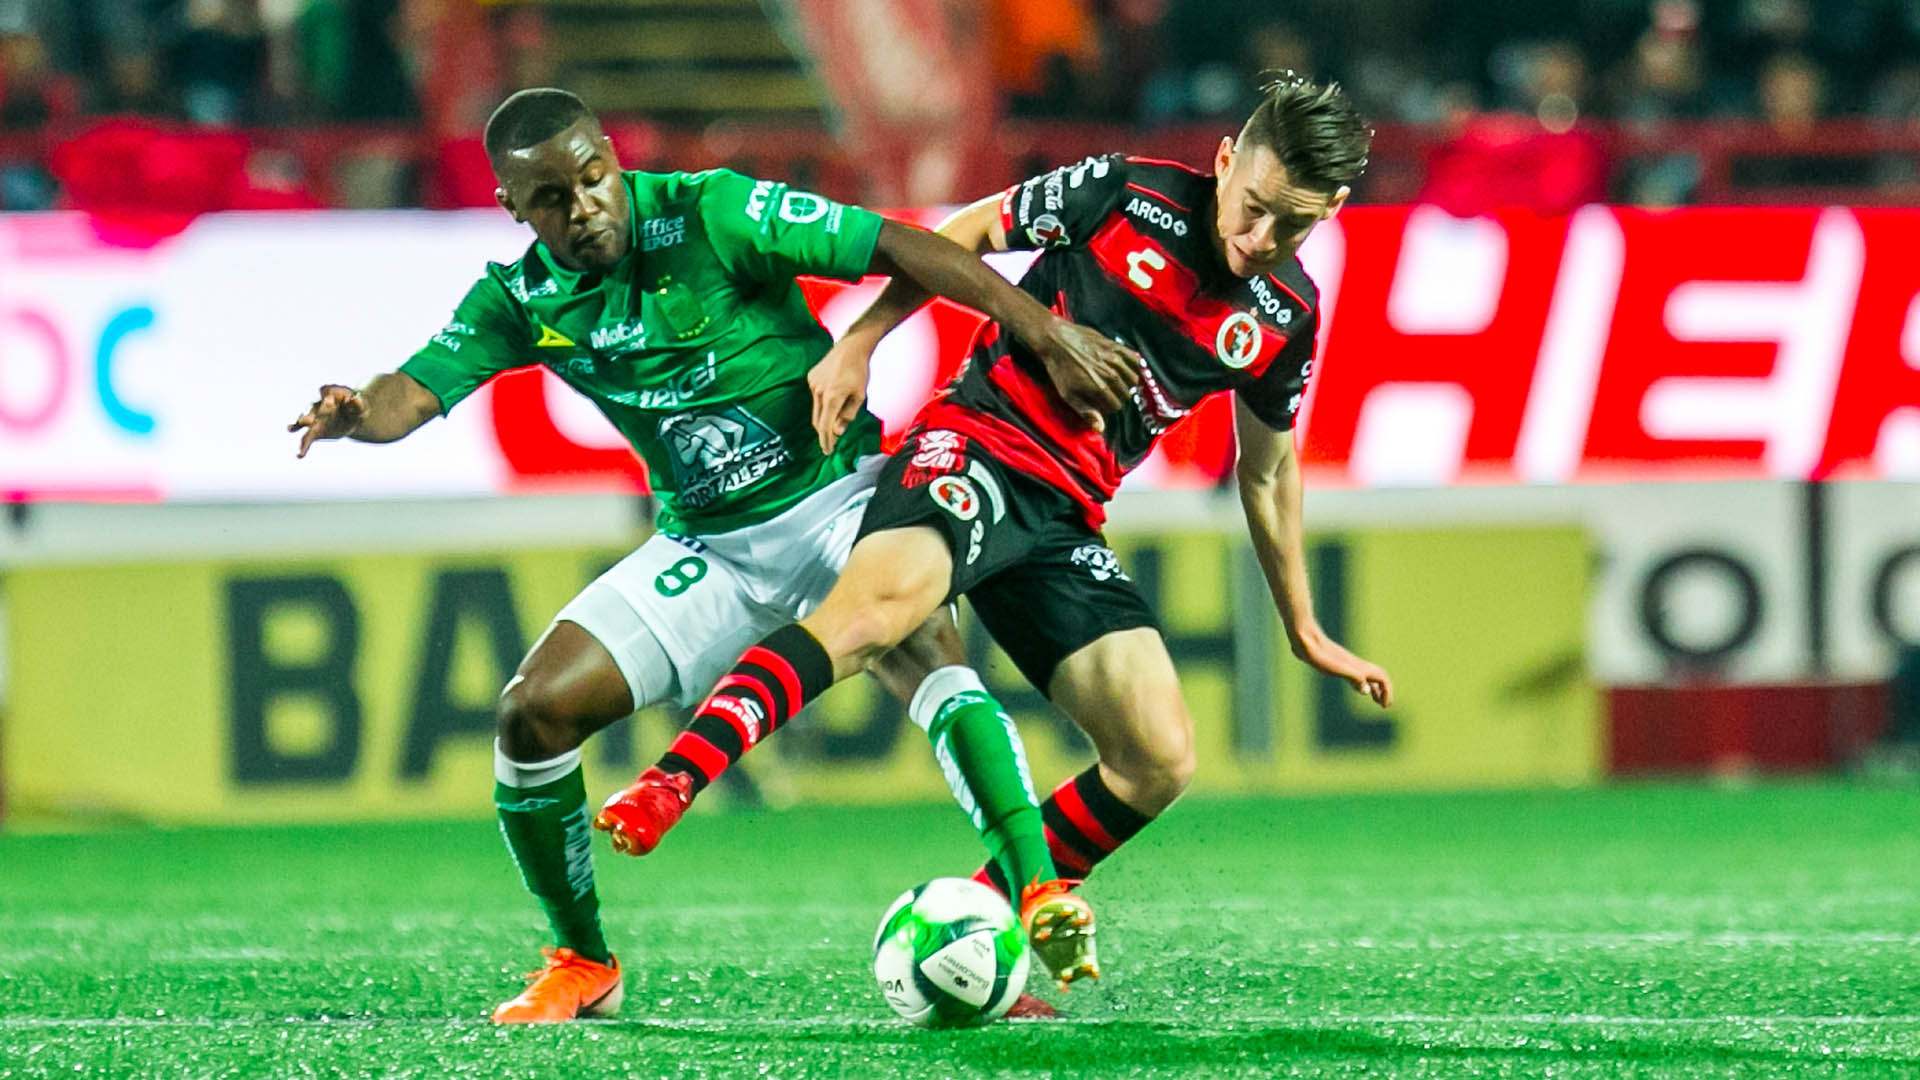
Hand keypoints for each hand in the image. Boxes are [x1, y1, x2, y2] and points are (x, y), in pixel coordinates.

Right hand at [289, 384, 365, 457]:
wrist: (353, 417)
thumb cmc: (356, 408)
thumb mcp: (361, 405)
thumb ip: (358, 403)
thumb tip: (354, 400)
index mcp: (331, 394)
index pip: (327, 392)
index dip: (328, 397)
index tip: (330, 401)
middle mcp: (319, 406)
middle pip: (311, 408)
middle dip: (307, 414)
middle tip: (303, 420)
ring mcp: (315, 419)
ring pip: (304, 422)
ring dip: (299, 427)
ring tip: (291, 429)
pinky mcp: (315, 432)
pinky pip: (307, 439)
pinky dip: (303, 447)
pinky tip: (299, 455)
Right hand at [809, 338, 872, 454]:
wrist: (851, 347)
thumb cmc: (859, 371)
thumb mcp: (860, 395)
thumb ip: (848, 415)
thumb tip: (838, 432)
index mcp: (832, 397)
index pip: (826, 426)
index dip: (826, 441)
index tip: (828, 451)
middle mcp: (819, 391)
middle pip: (818, 420)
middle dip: (824, 433)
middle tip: (830, 444)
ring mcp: (813, 384)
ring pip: (816, 409)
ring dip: (823, 418)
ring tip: (832, 425)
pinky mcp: (811, 377)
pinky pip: (815, 397)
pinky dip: (822, 403)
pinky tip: (832, 399)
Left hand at [1031, 319, 1139, 432]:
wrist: (1056, 341)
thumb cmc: (1060, 370)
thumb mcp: (1068, 395)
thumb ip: (1086, 412)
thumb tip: (1101, 429)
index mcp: (1101, 388)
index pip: (1116, 406)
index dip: (1108, 407)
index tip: (1100, 403)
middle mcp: (1111, 374)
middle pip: (1126, 394)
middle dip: (1118, 396)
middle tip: (1107, 393)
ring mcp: (1115, 359)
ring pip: (1133, 379)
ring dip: (1126, 383)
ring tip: (1116, 382)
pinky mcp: (1115, 346)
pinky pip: (1135, 359)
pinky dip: (1134, 366)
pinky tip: (1125, 368)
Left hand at [1296, 632, 1393, 707]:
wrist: (1304, 639)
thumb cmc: (1317, 654)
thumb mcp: (1335, 668)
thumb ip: (1353, 676)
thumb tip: (1366, 690)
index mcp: (1358, 666)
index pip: (1382, 677)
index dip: (1387, 691)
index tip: (1384, 706)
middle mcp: (1356, 664)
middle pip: (1379, 676)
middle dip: (1385, 690)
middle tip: (1384, 706)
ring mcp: (1347, 664)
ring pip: (1369, 676)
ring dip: (1376, 688)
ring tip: (1377, 701)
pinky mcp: (1337, 665)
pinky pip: (1356, 675)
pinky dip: (1362, 684)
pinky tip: (1358, 689)